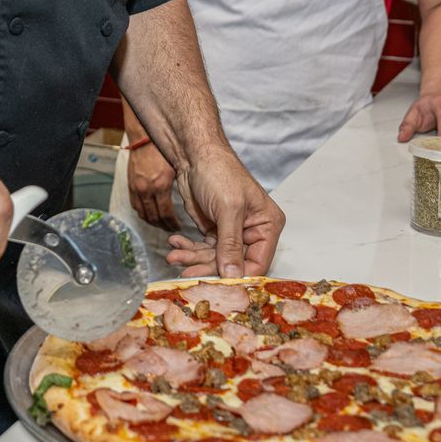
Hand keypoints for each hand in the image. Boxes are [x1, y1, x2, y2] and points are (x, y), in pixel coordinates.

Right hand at [127, 141, 178, 229]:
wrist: (144, 139)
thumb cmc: (163, 151)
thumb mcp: (176, 168)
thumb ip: (179, 186)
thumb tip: (189, 200)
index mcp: (161, 186)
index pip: (166, 214)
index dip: (172, 224)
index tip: (178, 227)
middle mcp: (147, 190)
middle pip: (154, 217)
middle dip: (163, 226)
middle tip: (170, 229)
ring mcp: (137, 189)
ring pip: (143, 214)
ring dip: (152, 222)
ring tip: (160, 224)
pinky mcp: (130, 186)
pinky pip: (135, 205)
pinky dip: (142, 213)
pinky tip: (149, 214)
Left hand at [168, 147, 284, 277]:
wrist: (194, 156)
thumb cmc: (219, 173)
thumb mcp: (228, 209)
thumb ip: (230, 244)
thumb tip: (232, 276)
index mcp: (267, 226)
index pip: (257, 263)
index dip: (238, 277)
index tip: (217, 286)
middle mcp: (253, 232)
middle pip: (232, 265)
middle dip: (207, 267)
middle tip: (185, 271)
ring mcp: (232, 234)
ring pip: (214, 259)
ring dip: (192, 259)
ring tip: (173, 256)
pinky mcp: (214, 232)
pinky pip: (202, 250)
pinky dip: (188, 249)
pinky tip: (175, 244)